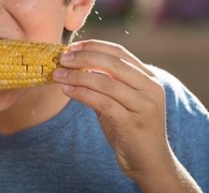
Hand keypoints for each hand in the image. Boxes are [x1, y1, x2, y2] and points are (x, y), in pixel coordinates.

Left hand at [52, 40, 198, 190]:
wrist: (149, 162)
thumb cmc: (130, 128)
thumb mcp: (120, 100)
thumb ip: (105, 82)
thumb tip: (74, 64)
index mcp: (149, 78)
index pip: (119, 52)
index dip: (93, 46)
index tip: (72, 46)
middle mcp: (151, 88)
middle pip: (113, 63)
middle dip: (84, 58)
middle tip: (62, 58)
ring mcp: (144, 106)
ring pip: (106, 83)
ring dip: (78, 76)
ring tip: (58, 75)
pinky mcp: (133, 123)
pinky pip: (103, 103)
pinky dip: (82, 94)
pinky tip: (67, 90)